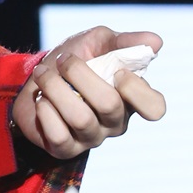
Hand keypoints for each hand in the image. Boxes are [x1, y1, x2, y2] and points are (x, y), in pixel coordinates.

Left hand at [11, 26, 166, 160]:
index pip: (154, 108)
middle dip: (79, 73)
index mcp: (130, 97)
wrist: (36, 76)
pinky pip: (59, 134)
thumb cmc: (74, 60)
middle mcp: (115, 122)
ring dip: (55, 88)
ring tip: (43, 74)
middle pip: (109, 105)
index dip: (137, 90)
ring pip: (80, 118)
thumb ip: (125, 42)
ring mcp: (92, 138)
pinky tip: (41, 100)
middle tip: (63, 60)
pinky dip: (45, 111)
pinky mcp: (66, 150)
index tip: (117, 71)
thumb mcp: (99, 42)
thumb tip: (156, 42)